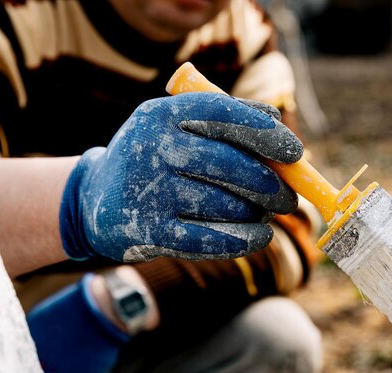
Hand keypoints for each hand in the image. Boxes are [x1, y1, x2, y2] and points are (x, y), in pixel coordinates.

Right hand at [59, 93, 302, 261]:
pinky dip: (244, 239)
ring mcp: (149, 191)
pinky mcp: (149, 231)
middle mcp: (151, 148)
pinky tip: (260, 236)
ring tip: (265, 213)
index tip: (295, 153)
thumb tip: (277, 122)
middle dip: (269, 184)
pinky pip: (211, 239)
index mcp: (161, 114)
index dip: (264, 133)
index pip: (221, 114)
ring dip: (256, 212)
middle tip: (288, 197)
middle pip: (228, 164)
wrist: (95, 200)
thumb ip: (223, 120)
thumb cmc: (153, 159)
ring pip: (225, 204)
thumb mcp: (175, 128)